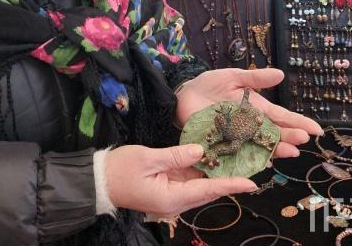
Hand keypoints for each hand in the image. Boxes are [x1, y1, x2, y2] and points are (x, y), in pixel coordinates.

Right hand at [104, 143, 256, 216]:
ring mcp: (172, 197)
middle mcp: (175, 202)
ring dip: (217, 174)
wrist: (98, 181)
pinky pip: (190, 181)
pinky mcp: (168, 189)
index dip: (230, 185)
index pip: (206, 190)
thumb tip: (201, 150)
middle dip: (229, 179)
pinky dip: (202, 171)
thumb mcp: (148, 158)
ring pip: (200, 185)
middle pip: (208, 190)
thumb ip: (176, 155)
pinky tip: (213, 158)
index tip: (250, 183)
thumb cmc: (119, 169)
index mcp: (171, 198)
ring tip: (238, 160)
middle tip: (252, 166)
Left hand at [175, 68, 322, 157]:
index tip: (316, 130)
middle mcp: (250, 126)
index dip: (299, 123)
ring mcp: (238, 137)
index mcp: (256, 109)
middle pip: (274, 134)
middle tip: (303, 139)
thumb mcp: (233, 77)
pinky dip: (249, 160)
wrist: (183, 95)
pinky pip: (238, 155)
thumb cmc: (210, 85)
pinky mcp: (222, 144)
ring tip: (290, 151)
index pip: (281, 117)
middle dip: (289, 137)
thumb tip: (280, 74)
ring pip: (260, 147)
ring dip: (275, 150)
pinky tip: (262, 163)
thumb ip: (255, 78)